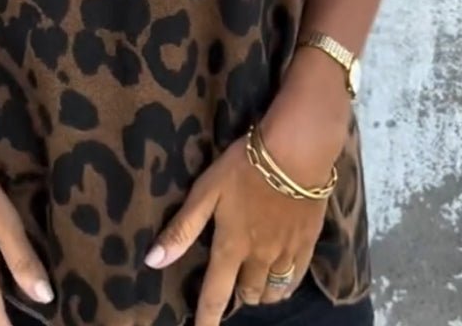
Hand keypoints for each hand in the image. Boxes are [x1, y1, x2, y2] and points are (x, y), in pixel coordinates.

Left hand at [144, 56, 349, 325]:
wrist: (295, 153)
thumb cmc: (244, 168)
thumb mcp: (206, 190)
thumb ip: (182, 228)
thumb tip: (153, 261)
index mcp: (231, 246)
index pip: (215, 294)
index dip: (206, 318)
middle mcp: (259, 258)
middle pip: (248, 293)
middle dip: (237, 295)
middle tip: (229, 288)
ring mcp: (286, 253)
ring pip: (273, 290)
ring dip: (260, 292)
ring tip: (253, 284)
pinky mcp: (308, 243)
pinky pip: (296, 278)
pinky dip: (285, 284)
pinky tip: (281, 277)